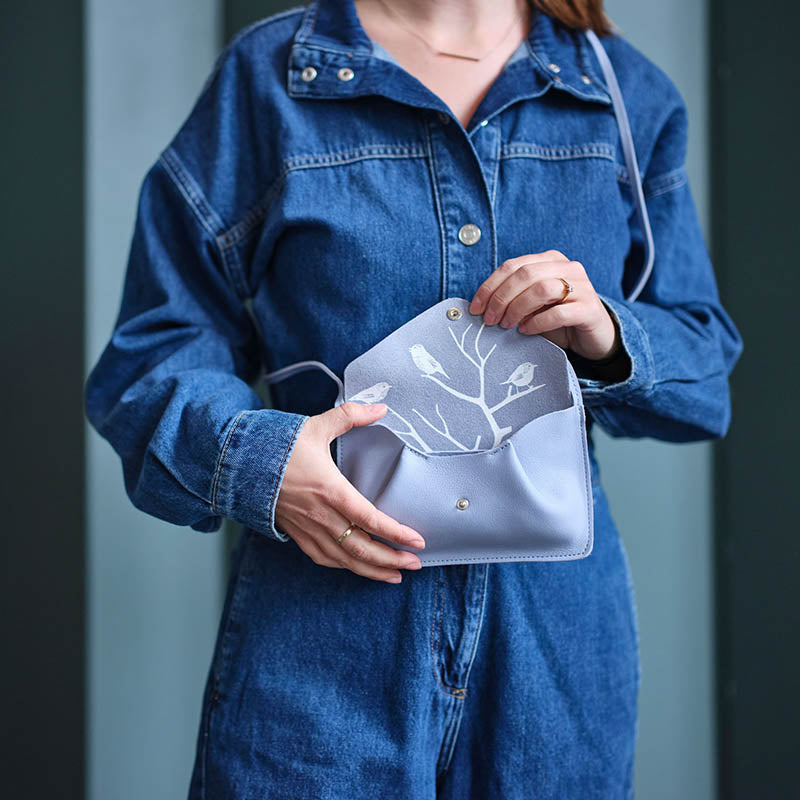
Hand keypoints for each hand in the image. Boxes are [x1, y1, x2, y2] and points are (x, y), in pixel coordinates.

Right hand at [275, 401, 426, 583]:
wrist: (239, 465)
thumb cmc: (277, 446)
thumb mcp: (316, 426)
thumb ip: (351, 415)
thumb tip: (381, 407)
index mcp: (329, 489)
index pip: (369, 518)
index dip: (395, 533)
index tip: (417, 541)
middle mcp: (319, 514)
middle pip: (360, 548)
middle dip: (391, 559)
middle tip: (415, 563)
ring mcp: (307, 528)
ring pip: (344, 559)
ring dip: (372, 570)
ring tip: (396, 574)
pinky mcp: (296, 534)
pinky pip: (324, 558)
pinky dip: (345, 566)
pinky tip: (359, 567)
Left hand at [469, 250, 621, 360]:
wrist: (595, 338)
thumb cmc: (558, 320)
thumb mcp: (532, 305)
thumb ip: (513, 298)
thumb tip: (482, 306)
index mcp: (550, 260)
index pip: (512, 265)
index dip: (490, 286)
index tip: (476, 308)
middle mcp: (568, 267)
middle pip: (526, 274)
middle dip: (501, 298)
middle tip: (490, 319)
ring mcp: (582, 287)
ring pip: (542, 289)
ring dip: (518, 308)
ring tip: (507, 325)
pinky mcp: (590, 309)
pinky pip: (559, 312)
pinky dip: (537, 322)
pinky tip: (526, 330)